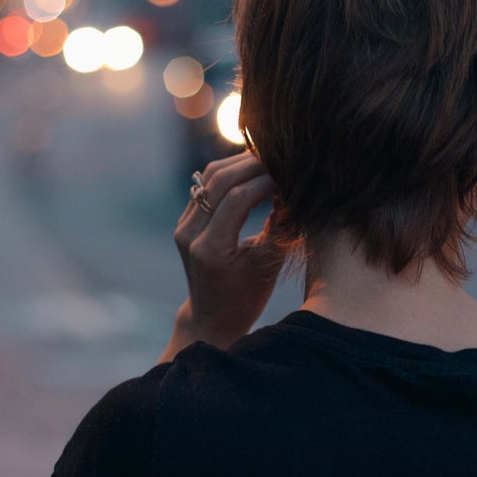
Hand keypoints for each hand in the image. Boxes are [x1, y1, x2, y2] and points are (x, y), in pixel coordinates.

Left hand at [166, 152, 285, 357]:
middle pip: (219, 179)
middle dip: (253, 164)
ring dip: (240, 164)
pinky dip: (230, 173)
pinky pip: (206, 184)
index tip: (290, 175)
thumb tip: (293, 191)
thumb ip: (279, 228)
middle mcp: (189, 233)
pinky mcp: (185, 219)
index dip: (266, 181)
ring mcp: (183, 224)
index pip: (237, 198)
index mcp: (210, 249)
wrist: (212, 317)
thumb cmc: (246, 298)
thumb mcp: (268, 266)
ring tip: (270, 162)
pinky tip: (254, 172)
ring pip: (209, 176)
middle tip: (282, 160)